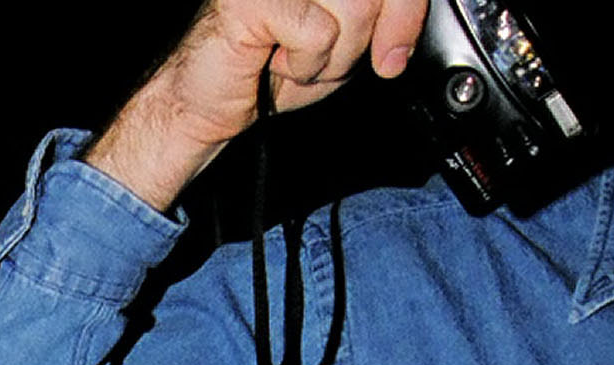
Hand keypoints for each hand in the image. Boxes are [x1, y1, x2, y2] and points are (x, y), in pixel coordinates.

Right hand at [90, 0, 426, 210]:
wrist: (204, 106)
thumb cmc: (267, 74)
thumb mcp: (342, 47)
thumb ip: (381, 21)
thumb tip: (410, 21)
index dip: (405, 11)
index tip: (394, 54)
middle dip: (367, 38)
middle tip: (329, 64)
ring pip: (354, 10)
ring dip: (332, 56)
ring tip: (295, 62)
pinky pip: (318, 33)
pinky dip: (304, 63)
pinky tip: (274, 62)